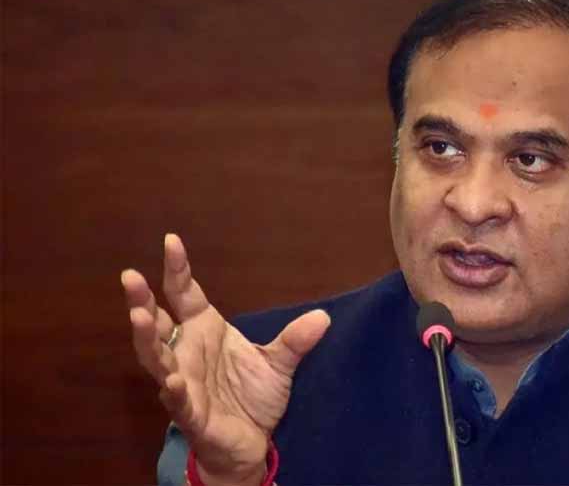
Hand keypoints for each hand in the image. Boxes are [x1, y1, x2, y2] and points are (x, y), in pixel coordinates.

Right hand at [123, 234, 329, 485]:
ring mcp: (184, 382)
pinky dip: (174, 390)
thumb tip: (323, 317)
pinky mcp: (191, 412)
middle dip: (141, 301)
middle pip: (156, 323)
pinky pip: (178, 401)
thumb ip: (295, 340)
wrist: (251, 442)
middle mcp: (186, 352)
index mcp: (203, 330)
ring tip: (139, 316)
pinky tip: (173, 380)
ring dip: (146, 338)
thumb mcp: (278, 364)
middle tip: (130, 277)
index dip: (176, 269)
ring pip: (155, 358)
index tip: (171, 241)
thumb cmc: (251, 398)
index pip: (184, 294)